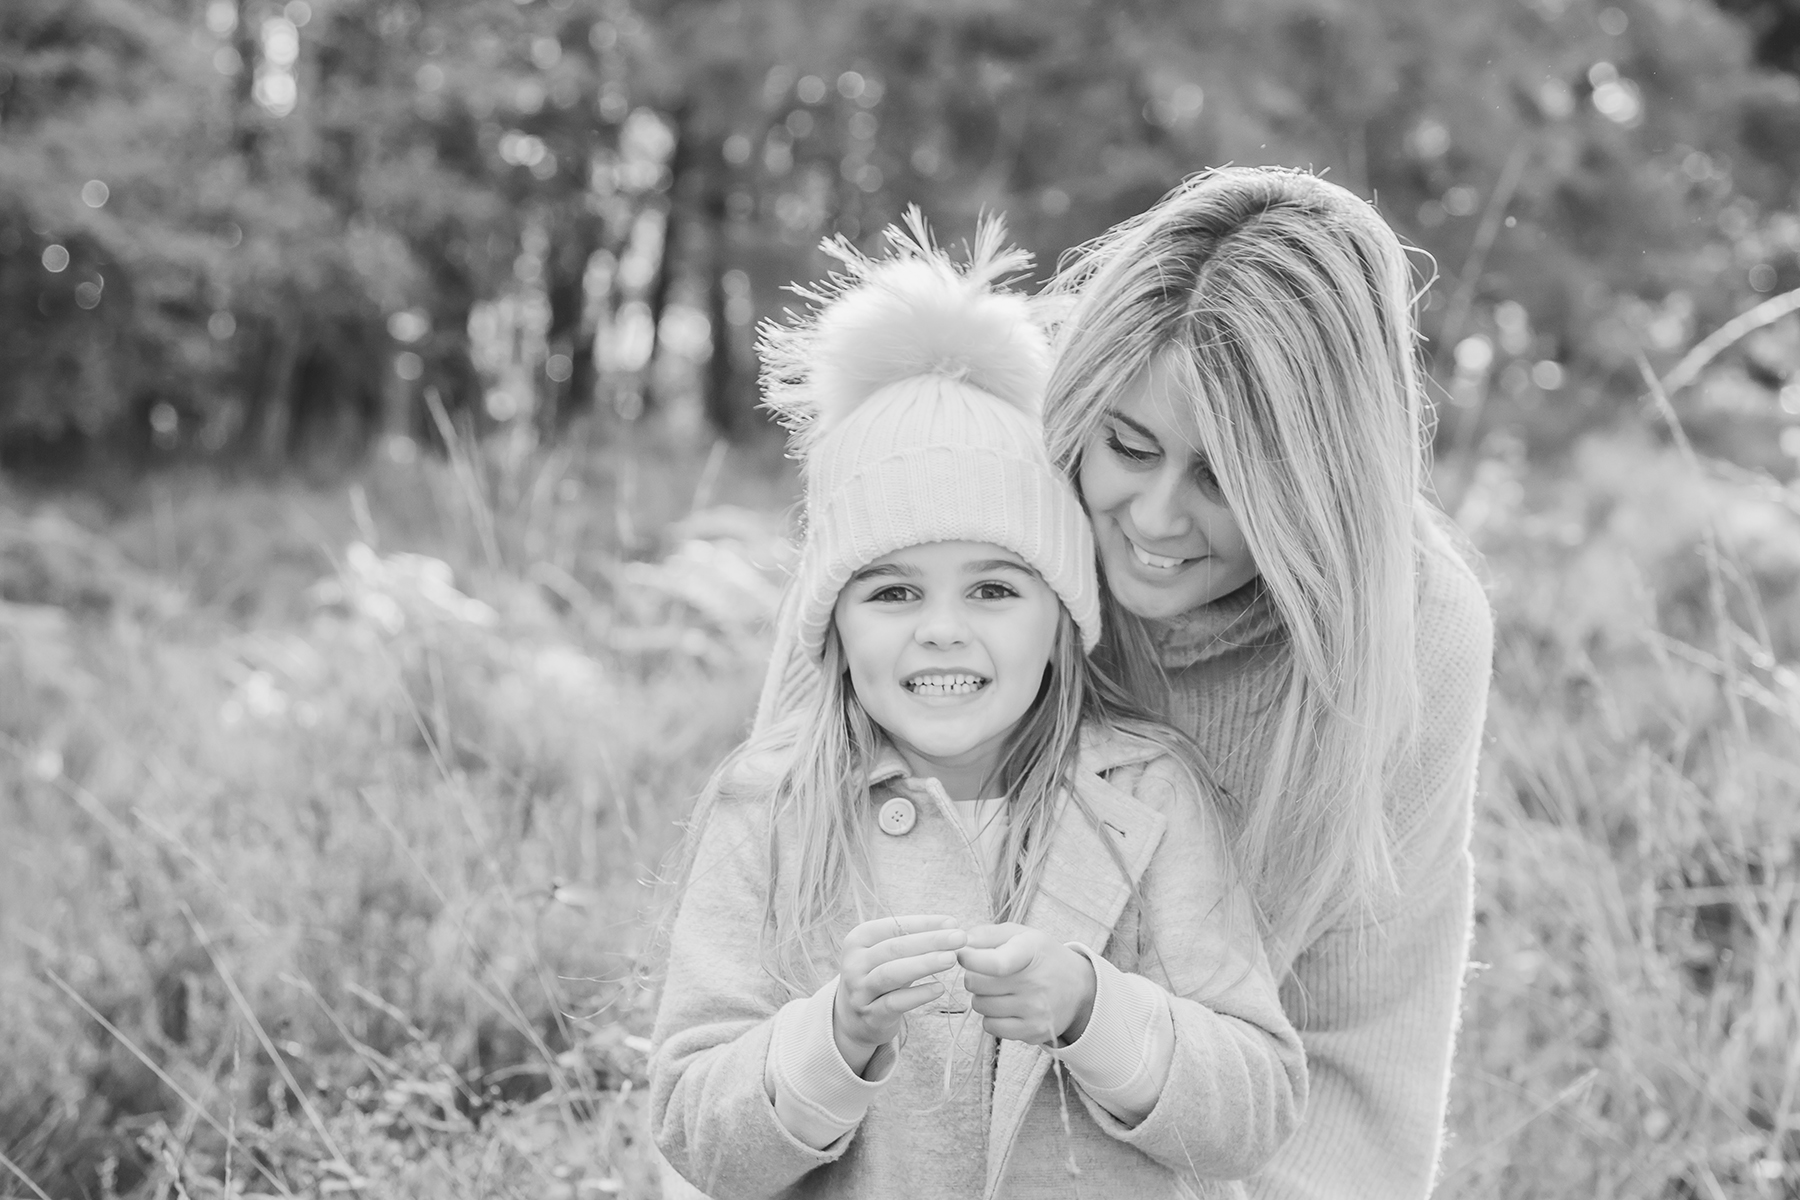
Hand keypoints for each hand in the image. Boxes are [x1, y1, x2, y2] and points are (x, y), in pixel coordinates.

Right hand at [833, 915, 966, 1073]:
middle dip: (930, 941)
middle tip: (959, 938)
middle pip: (894, 948)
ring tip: (951, 959)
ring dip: (924, 964)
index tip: (953, 923)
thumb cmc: (880, 978)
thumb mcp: (889, 956)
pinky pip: (894, 1003)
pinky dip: (918, 995)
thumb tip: (951, 926)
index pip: (893, 926)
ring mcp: (859, 991)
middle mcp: (854, 963)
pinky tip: (939, 988)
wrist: (854, 1019)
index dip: (924, 923)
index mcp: (858, 939)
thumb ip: (914, 941)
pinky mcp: (870, 1016)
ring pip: (891, 974)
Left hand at [957, 923, 1096, 1044]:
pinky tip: (1005, 1007)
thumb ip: (988, 934)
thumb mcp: (1021, 935)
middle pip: (976, 984)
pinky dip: (991, 1017)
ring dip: (981, 997)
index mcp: (1031, 952)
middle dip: (974, 976)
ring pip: (980, 1006)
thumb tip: (960, 943)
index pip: (995, 963)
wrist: (1079, 989)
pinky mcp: (1032, 1032)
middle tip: (986, 973)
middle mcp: (1035, 983)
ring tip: (999, 990)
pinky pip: (990, 1027)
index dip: (971, 959)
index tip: (962, 954)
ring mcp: (1035, 1011)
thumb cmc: (1042, 957)